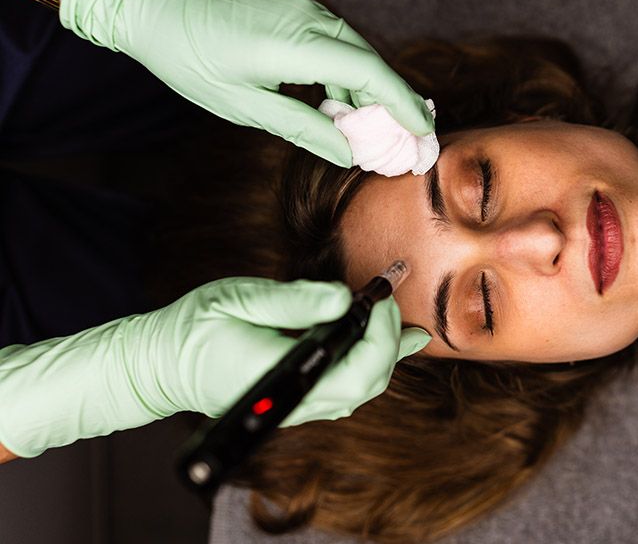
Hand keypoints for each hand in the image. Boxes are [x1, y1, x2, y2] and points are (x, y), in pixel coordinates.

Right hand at [0, 278, 427, 457]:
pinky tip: (385, 347)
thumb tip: (342, 298)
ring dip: (386, 356)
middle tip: (388, 302)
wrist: (157, 366)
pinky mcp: (295, 406)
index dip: (381, 333)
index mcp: (282, 376)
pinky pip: (345, 393)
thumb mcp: (238, 299)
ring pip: (361, 392)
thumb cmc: (191, 328)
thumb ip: (292, 300)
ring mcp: (297, 410)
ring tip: (408, 326)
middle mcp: (295, 403)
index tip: (381, 297)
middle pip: (368, 384)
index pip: (355, 368)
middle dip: (390, 343)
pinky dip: (370, 367)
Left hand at [57, 0, 434, 166]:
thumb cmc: (189, 57)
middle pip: (372, 63)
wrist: (153, 1)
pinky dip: (349, 75)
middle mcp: (308, 19)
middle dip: (396, 104)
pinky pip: (338, 43)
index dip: (403, 105)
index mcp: (294, 45)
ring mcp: (303, 9)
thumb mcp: (241, 106)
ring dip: (372, 92)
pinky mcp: (296, 9)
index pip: (369, 74)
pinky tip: (343, 106)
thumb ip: (300, 129)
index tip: (424, 133)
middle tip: (411, 143)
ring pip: (357, 53)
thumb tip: (346, 153)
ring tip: (378, 133)